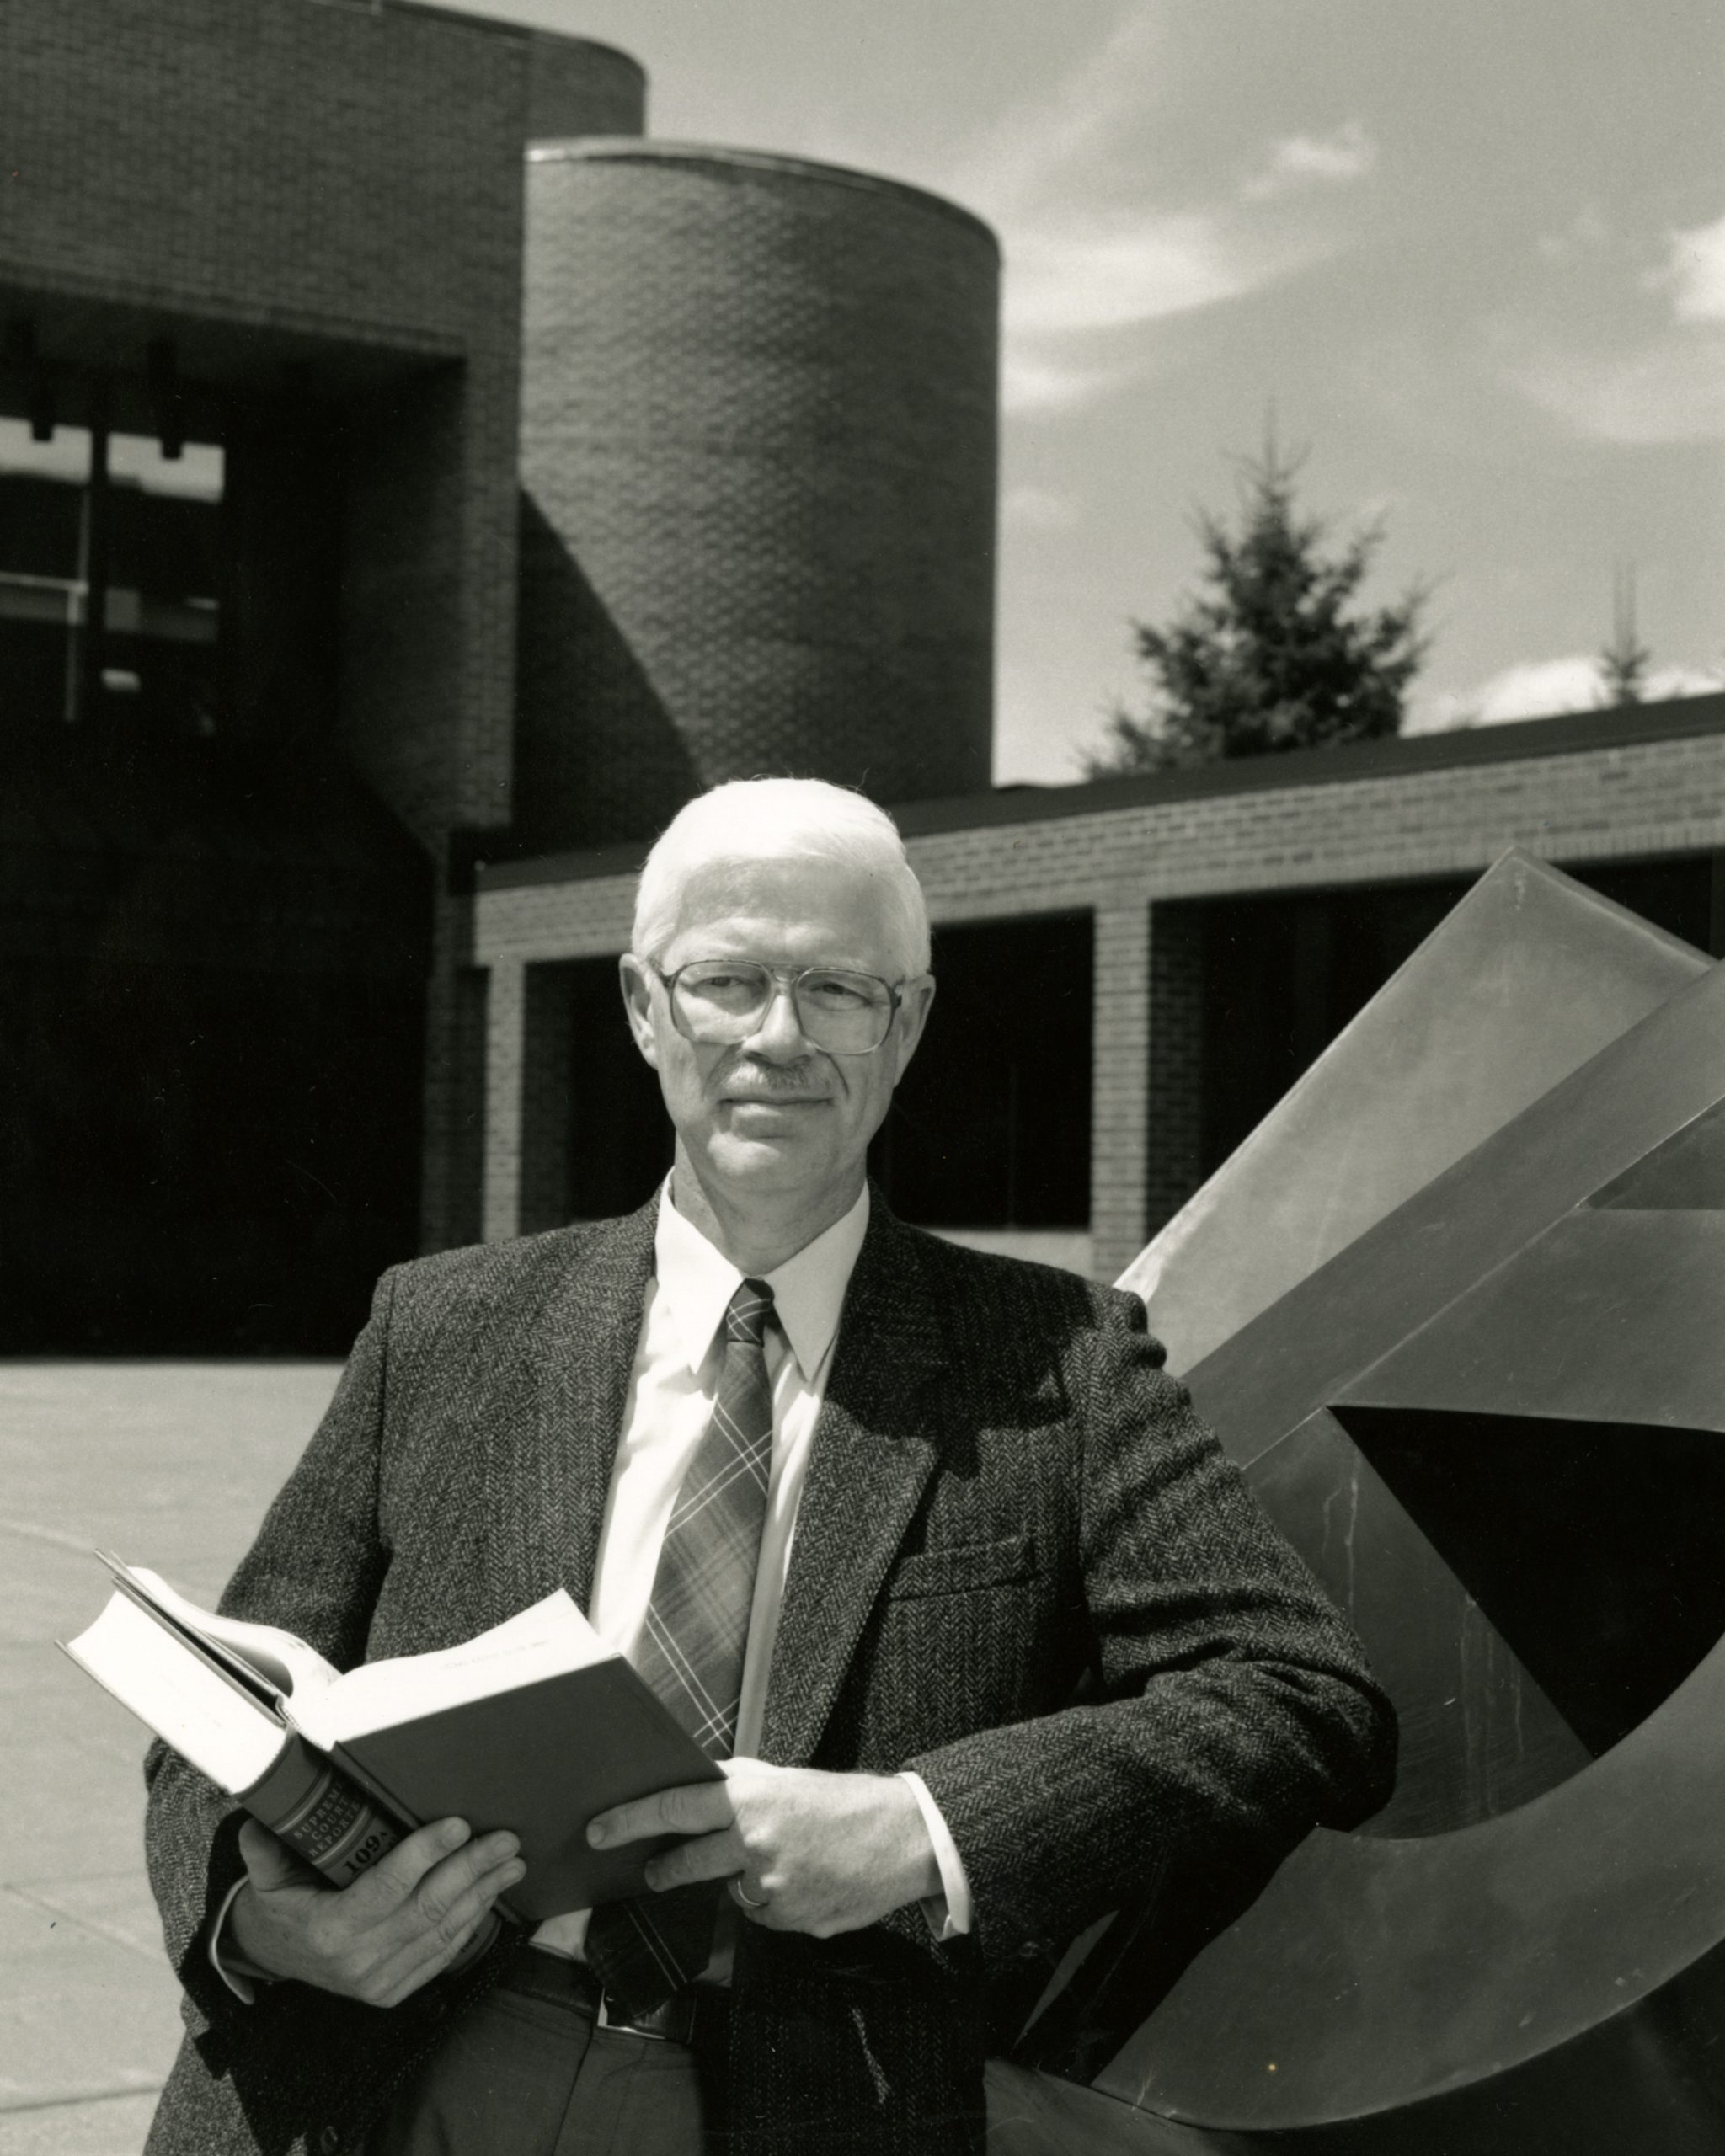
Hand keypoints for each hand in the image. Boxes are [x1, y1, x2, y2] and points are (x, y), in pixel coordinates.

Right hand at [228, 1816, 522, 2006]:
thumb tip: (261, 1818)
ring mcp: (379, 1981)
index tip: (458, 1823)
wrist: (275, 1958)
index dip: (425, 1854)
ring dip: (483, 1893)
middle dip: (472, 1869)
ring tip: (513, 1862)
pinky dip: (471, 1922)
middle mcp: (358, 1961)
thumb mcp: (264, 1878)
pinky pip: (442, 1954)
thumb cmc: (278, 1905)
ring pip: (443, 1930)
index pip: (387, 1886)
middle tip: (506, 1838)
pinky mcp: (395, 1990)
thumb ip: (265, 1850)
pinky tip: (491, 1895)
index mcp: (328, 1929)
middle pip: (428, 1907)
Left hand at [586, 1760, 939, 1937]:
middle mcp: (753, 1843)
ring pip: (732, 1892)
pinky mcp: (790, 1920)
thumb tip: (690, 1794)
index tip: (596, 1831)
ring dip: (745, 1880)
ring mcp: (771, 1887)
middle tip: (654, 1872)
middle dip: (665, 1870)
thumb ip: (735, 1789)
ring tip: (789, 1859)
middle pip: (686, 1865)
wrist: (901, 1837)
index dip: (628, 1820)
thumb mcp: (782, 1780)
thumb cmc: (841, 1802)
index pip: (673, 1808)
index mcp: (749, 1799)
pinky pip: (763, 1914)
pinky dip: (775, 1901)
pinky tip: (806, 1881)